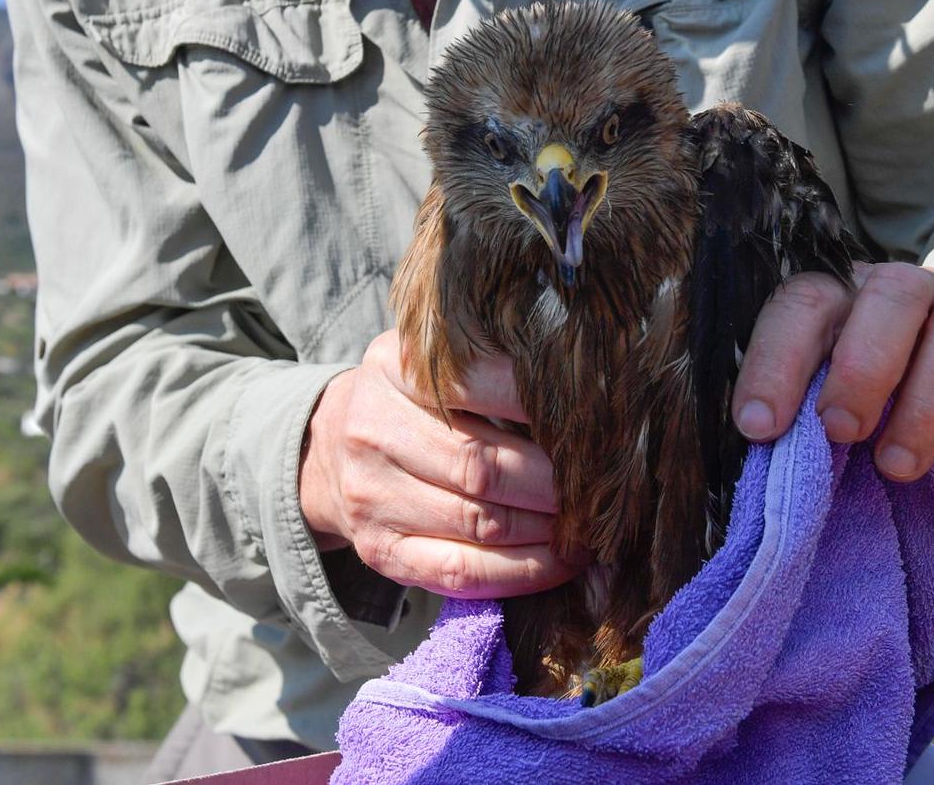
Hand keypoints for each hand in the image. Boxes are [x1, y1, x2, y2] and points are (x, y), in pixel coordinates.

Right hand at [300, 330, 581, 598]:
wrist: (330, 450)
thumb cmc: (412, 400)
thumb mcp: (435, 360)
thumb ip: (492, 367)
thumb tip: (590, 395)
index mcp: (392, 366)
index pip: (476, 383)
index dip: (541, 404)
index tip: (594, 416)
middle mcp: (373, 429)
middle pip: (482, 465)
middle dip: (555, 482)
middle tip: (603, 485)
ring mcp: (371, 497)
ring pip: (479, 524)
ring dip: (548, 531)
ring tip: (590, 525)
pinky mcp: (380, 552)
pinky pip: (461, 573)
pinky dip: (522, 573)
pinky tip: (561, 562)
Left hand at [730, 263, 933, 487]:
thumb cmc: (871, 382)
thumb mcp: (827, 384)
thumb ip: (802, 405)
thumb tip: (765, 449)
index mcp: (845, 289)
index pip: (806, 302)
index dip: (777, 362)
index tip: (760, 427)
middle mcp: (910, 289)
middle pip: (894, 295)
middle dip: (864, 367)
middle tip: (842, 432)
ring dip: (927, 403)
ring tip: (897, 466)